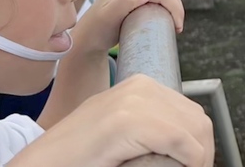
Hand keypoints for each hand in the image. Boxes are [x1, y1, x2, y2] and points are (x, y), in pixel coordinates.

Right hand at [9, 75, 213, 166]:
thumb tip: (188, 142)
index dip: (199, 143)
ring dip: (198, 158)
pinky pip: (180, 141)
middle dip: (203, 150)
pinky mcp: (128, 121)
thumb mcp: (122, 131)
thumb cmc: (79, 155)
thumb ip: (150, 126)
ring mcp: (133, 101)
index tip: (194, 165)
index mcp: (139, 85)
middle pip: (197, 119)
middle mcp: (140, 86)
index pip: (190, 112)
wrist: (42, 163)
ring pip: (194, 130)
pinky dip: (190, 160)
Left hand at [76, 0, 183, 51]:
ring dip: (173, 2)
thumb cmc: (97, 31)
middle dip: (176, 5)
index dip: (174, 7)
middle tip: (179, 26)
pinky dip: (166, 1)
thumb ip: (123, 2)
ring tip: (175, 22)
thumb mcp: (108, 18)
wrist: (86, 37)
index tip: (178, 27)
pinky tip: (167, 14)